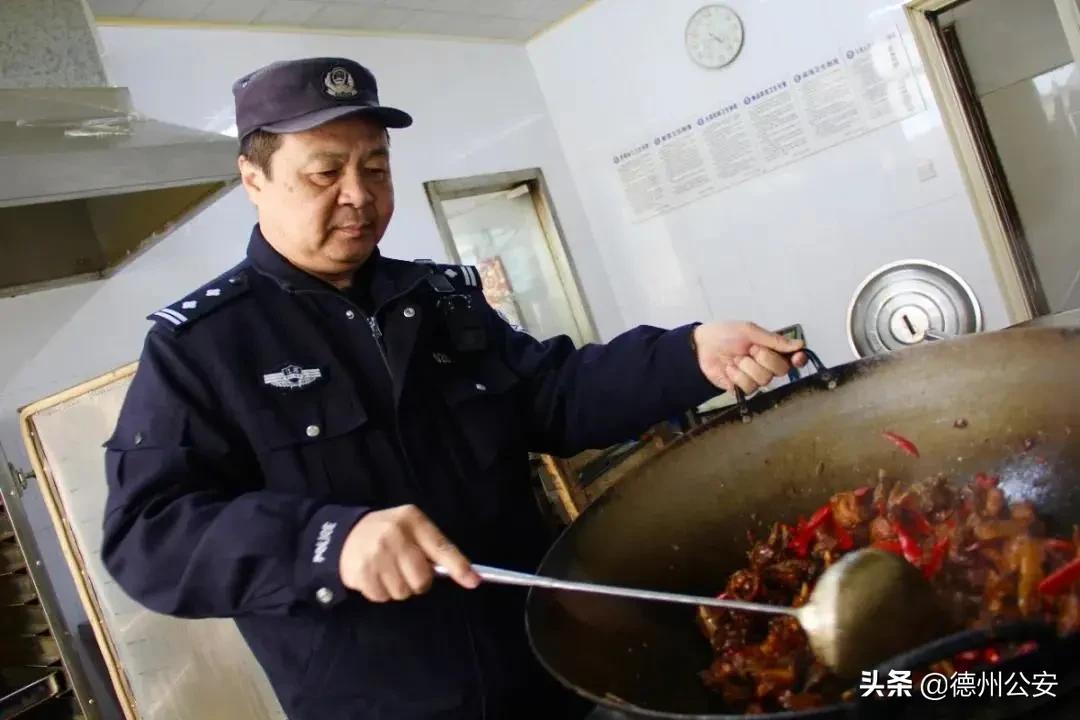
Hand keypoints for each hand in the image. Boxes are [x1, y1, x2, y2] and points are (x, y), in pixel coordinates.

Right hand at [339, 505, 480, 602]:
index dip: (459, 566)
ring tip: (387, 571)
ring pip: (403, 592)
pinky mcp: (362, 572)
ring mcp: (377, 554)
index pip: (441, 546)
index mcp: (412, 520)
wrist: (342, 535)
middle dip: (418, 581)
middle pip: (422, 579)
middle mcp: (395, 534)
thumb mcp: (409, 528)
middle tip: (406, 570)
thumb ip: (432, 547)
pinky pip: (383, 597)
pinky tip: (374, 576)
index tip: (473, 581)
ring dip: (398, 588)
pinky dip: (381, 592)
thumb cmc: (386, 533)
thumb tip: (464, 574)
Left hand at [693, 321, 806, 394]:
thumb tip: (799, 344)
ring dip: (748, 366)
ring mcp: (754, 378)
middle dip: (764, 358)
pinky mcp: (742, 388)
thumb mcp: (749, 330)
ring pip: (764, 379)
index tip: (797, 357)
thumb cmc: (724, 334)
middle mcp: (766, 365)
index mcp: (771, 349)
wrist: (700, 348)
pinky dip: (737, 376)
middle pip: (781, 370)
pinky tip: (729, 369)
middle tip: (750, 349)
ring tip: (736, 358)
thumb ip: (773, 340)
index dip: (798, 359)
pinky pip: (749, 387)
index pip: (792, 358)